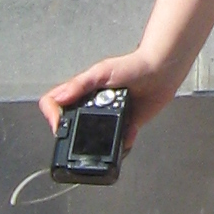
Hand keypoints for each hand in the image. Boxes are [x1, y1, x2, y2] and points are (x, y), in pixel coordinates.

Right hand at [40, 55, 166, 148]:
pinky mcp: (125, 128)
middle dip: (73, 135)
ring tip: (102, 141)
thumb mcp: (101, 72)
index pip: (54, 104)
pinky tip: (125, 138)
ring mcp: (107, 120)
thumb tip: (59, 98)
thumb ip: (80, 84)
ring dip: (97, 144)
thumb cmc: (132, 66)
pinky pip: (118, 145)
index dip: (51, 116)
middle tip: (78, 137)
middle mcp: (91, 107)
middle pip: (70, 127)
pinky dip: (121, 147)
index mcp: (82, 92)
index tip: (58, 125)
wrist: (161, 73)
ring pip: (94, 141)